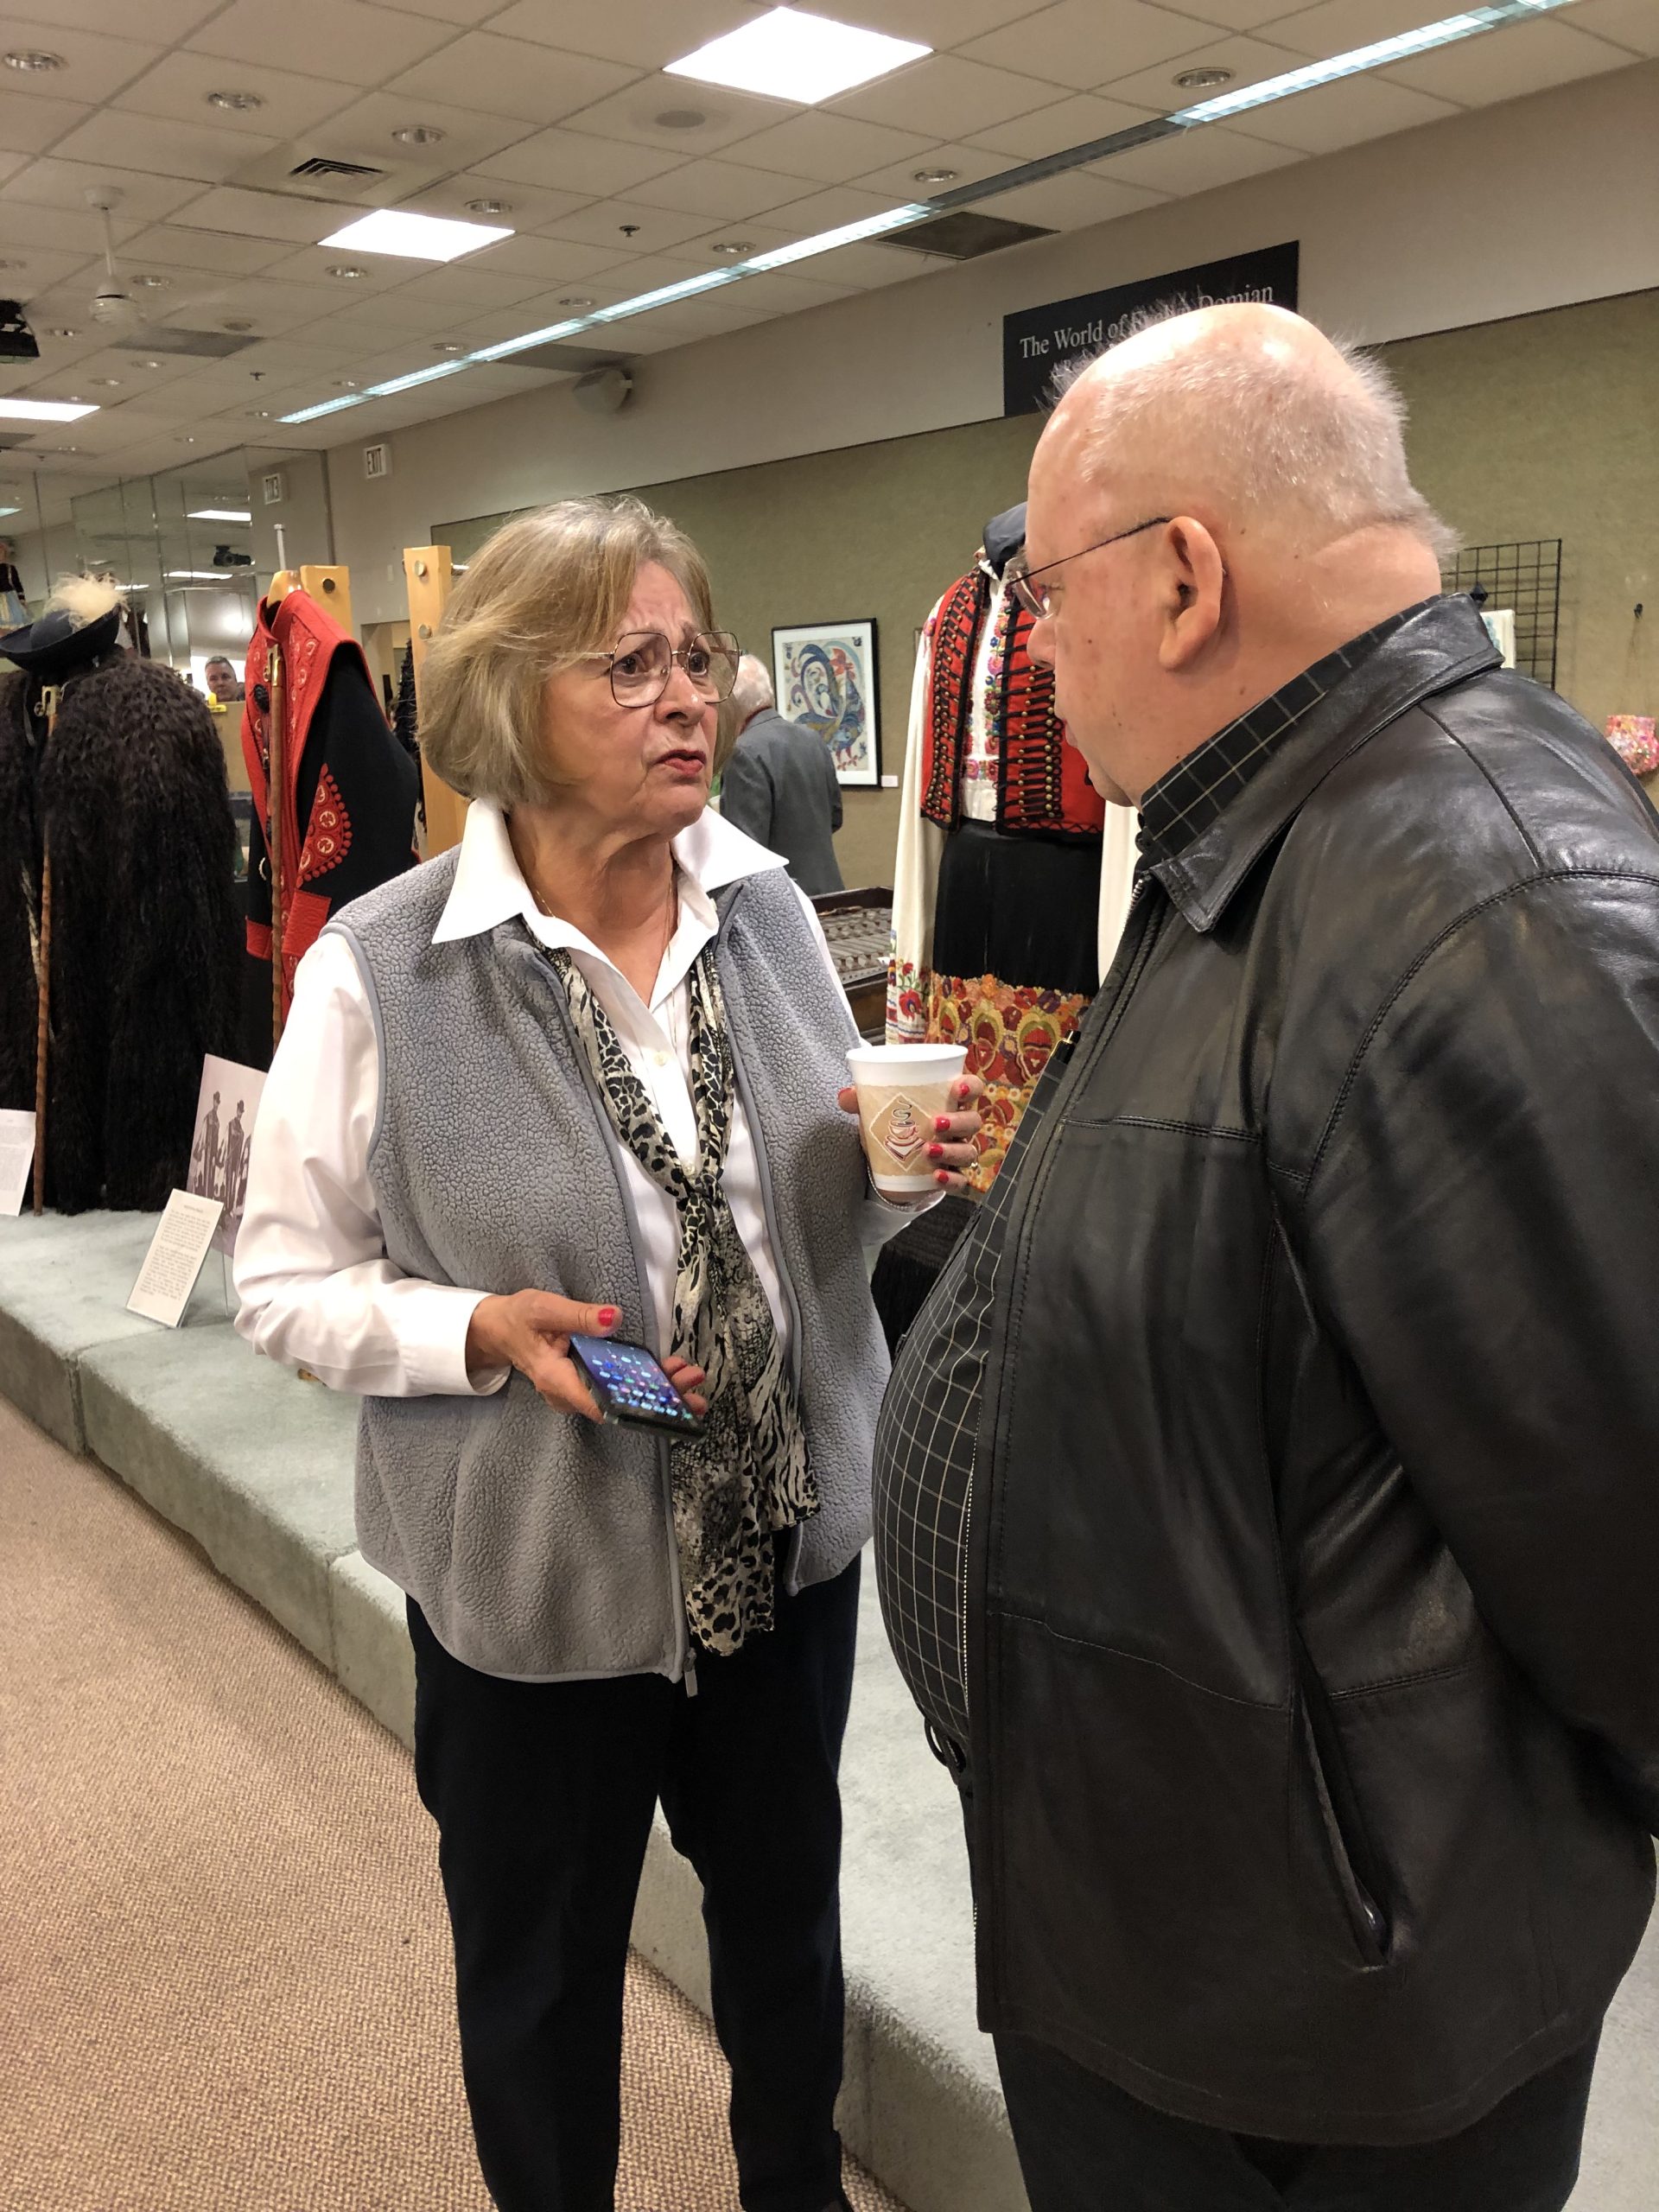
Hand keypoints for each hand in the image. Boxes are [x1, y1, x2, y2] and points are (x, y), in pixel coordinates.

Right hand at [465, 1293, 707, 1421]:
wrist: (499, 1329)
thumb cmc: (519, 1318)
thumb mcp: (544, 1308)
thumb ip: (579, 1315)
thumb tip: (614, 1319)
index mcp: (557, 1381)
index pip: (599, 1404)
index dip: (634, 1406)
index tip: (665, 1401)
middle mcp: (569, 1394)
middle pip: (618, 1405)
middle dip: (657, 1398)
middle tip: (691, 1388)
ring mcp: (578, 1390)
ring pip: (621, 1399)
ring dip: (656, 1390)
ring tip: (690, 1378)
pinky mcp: (587, 1382)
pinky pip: (618, 1388)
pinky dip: (643, 1381)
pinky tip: (669, 1372)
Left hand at [837, 1073, 990, 1195]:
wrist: (886, 1166)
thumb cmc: (890, 1128)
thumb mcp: (875, 1113)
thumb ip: (861, 1100)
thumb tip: (846, 1095)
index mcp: (946, 1102)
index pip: (971, 1088)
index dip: (970, 1087)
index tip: (957, 1089)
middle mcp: (957, 1127)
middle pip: (973, 1121)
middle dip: (959, 1121)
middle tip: (935, 1123)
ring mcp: (955, 1153)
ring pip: (968, 1151)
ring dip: (952, 1150)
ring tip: (927, 1150)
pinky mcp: (949, 1178)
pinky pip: (960, 1181)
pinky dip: (950, 1179)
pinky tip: (935, 1176)